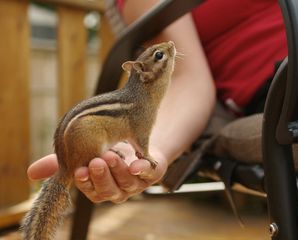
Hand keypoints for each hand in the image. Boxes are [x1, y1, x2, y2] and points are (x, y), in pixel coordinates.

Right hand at [27, 142, 167, 203]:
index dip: (85, 182)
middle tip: (96, 161)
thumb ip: (63, 162)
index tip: (79, 170)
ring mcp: (136, 183)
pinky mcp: (152, 173)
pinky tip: (136, 163)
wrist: (137, 141)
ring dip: (118, 170)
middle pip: (108, 191)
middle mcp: (117, 189)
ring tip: (111, 154)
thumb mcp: (84, 153)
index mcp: (100, 187)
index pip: (90, 190)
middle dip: (102, 177)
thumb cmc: (107, 150)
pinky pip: (149, 174)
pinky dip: (143, 169)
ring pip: (127, 183)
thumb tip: (31, 173)